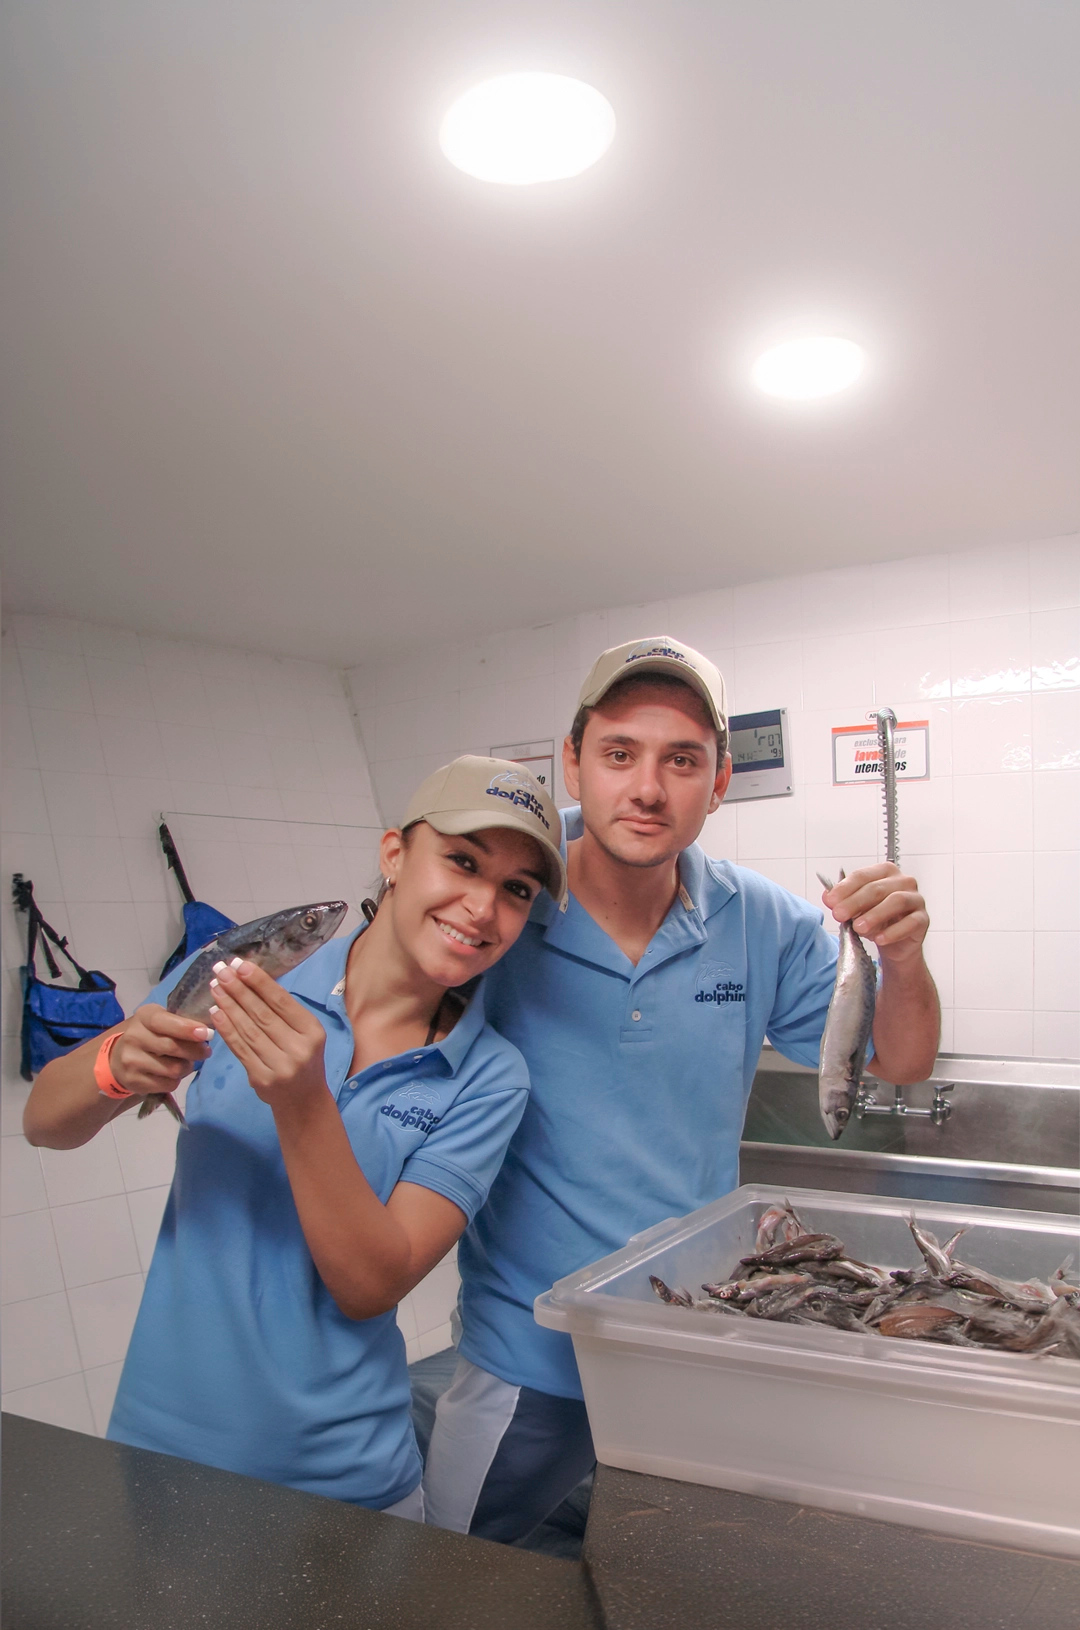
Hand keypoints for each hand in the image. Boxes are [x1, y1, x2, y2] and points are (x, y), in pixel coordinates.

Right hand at [111, 1005, 212, 1097]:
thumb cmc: (150, 1034)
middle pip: (172, 1047)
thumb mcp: (162, 1020)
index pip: (164, 1021)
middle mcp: (133, 1037)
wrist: (120, 1057)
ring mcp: (131, 1060)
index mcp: (144, 1016)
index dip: (186, 1028)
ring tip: (186, 1062)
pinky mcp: (134, 1081)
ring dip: (186, 1067)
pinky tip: (172, 1074)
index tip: (206, 1033)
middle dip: (196, 1051)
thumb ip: (181, 1022)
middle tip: (205, 1051)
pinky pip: (168, 1084)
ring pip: (173, 1069)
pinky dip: (176, 1080)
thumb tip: (207, 1033)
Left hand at [206, 959, 326, 1106]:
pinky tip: (216, 1013)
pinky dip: (226, 1029)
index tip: (240, 964)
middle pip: (262, 1014)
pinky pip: (239, 1048)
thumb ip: (284, 1012)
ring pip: (248, 1030)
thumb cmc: (303, 1058)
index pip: (282, 1001)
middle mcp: (298, 1048)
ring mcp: (279, 1065)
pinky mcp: (261, 1078)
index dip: (259, 982)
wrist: (304, 1100)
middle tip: (221, 971)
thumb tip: (251, 980)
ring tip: (216, 987)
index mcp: (312, 1031)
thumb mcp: (305, 1034)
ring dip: (229, 1006)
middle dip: (239, 990)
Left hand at [821, 864, 928, 965]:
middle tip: (839, 915)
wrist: (895, 943)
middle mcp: (903, 881)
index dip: (845, 888)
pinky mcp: (923, 919)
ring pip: (896, 901)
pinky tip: (879, 939)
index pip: (863, 876)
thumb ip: (842, 901)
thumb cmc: (876, 920)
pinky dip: (893, 932)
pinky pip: (910, 923)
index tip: (831, 901)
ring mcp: (916, 899)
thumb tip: (828, 897)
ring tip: (858, 927)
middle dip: (855, 902)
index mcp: (885, 872)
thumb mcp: (855, 910)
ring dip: (875, 915)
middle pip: (877, 888)